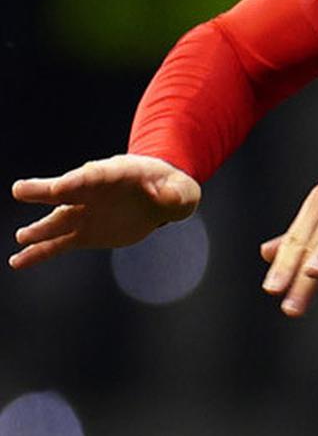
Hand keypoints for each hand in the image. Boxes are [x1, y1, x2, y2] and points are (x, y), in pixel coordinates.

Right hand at [10, 155, 200, 268]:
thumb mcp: (182, 189)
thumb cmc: (172, 187)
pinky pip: (58, 244)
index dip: (78, 180)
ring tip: (22, 237)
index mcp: (117, 174)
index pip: (95, 175)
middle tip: (20, 190)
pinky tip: (18, 261)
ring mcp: (86, 212)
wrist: (160, 197)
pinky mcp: (85, 233)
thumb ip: (175, 192)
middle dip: (44, 190)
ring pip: (57, 220)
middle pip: (65, 190)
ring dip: (39, 229)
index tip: (61, 186)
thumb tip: (163, 196)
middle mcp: (93, 191)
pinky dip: (39, 253)